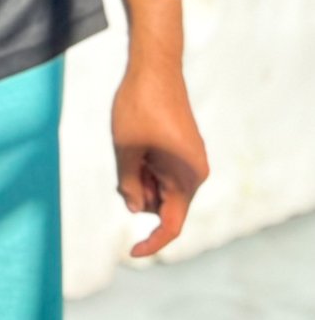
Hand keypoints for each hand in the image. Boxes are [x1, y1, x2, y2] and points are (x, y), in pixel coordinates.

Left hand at [112, 62, 208, 257]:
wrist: (155, 66)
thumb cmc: (139, 106)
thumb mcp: (126, 149)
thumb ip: (130, 185)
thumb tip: (136, 210)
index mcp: (187, 178)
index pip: (171, 224)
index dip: (152, 243)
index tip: (130, 253)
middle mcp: (195, 173)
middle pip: (163, 205)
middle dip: (140, 196)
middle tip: (124, 167)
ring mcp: (190, 160)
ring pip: (161, 188)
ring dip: (141, 179)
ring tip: (129, 148)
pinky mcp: (183, 149)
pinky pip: (163, 172)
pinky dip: (146, 167)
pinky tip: (134, 143)